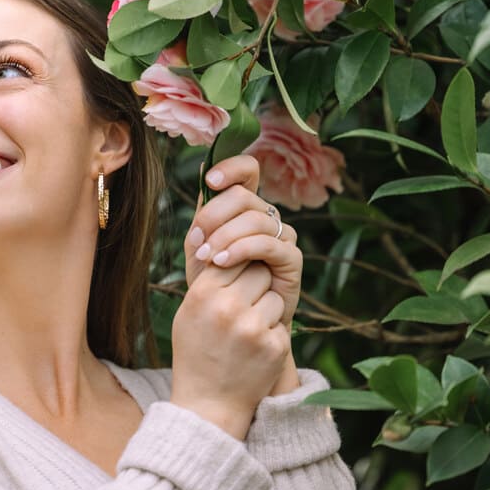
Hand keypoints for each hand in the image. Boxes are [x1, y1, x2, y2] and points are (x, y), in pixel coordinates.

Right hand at [170, 259, 292, 438]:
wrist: (208, 404)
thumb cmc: (196, 350)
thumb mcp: (189, 310)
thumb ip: (205, 275)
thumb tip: (215, 233)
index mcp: (202, 294)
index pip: (233, 255)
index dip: (237, 267)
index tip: (234, 279)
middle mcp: (227, 308)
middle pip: (259, 271)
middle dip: (255, 284)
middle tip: (243, 306)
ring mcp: (253, 328)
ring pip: (274, 295)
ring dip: (267, 308)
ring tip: (246, 331)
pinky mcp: (275, 346)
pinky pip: (282, 321)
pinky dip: (272, 331)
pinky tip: (255, 349)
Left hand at [184, 155, 302, 327]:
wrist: (227, 322)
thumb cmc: (213, 283)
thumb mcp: (200, 246)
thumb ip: (203, 214)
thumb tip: (203, 166)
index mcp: (245, 206)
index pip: (248, 170)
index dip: (231, 168)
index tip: (210, 181)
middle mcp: (267, 216)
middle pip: (244, 196)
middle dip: (214, 216)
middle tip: (197, 242)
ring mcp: (282, 236)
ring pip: (254, 219)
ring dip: (224, 236)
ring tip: (206, 257)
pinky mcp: (292, 259)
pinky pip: (268, 244)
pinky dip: (241, 249)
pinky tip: (222, 262)